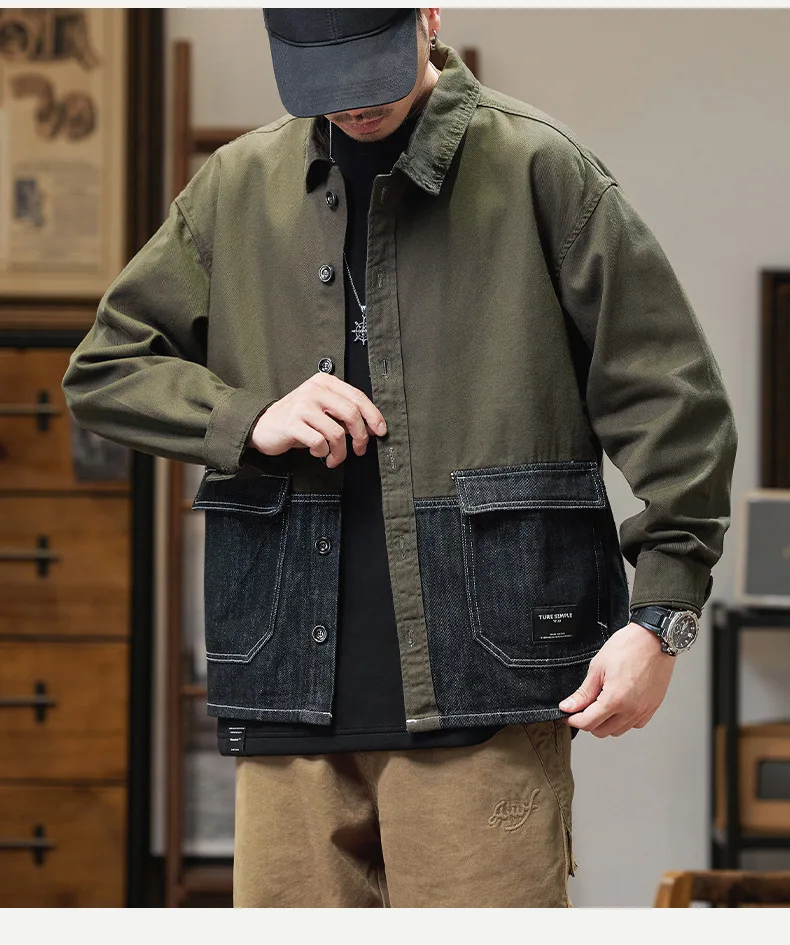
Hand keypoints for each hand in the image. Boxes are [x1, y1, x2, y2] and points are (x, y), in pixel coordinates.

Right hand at [248, 372, 386, 467]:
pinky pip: (319, 443)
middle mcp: (314, 390)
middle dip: (361, 436)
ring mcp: (302, 406)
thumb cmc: (297, 419)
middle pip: (351, 414)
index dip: (373, 416)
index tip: (380, 431)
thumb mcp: (321, 407)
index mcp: (324, 382)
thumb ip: (343, 411)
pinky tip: (318, 453)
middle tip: (359, 450)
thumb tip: (371, 426)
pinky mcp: (292, 423)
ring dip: (340, 452)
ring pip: (337, 433)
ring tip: (334, 458)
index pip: (358, 396)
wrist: (263, 425)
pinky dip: (323, 453)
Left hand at [557, 621, 675, 736]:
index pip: (588, 723)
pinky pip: (635, 724)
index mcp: (615, 699)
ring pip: (618, 731)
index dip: (573, 720)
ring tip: (601, 704)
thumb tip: (569, 706)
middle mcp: (631, 709)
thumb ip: (583, 692)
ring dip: (606, 723)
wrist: (654, 638)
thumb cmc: (628, 647)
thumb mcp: (598, 667)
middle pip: (602, 731)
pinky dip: (624, 720)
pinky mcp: (653, 707)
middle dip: (588, 722)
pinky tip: (619, 705)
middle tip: (583, 707)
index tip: (568, 714)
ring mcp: (644, 710)